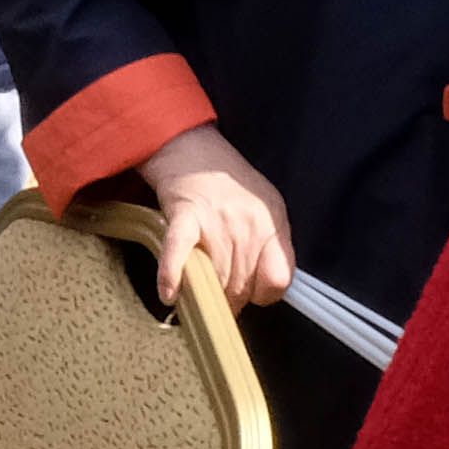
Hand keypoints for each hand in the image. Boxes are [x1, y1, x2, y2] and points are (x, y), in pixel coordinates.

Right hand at [134, 126, 295, 312]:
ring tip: (198, 288)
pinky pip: (179, 255)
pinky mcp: (184, 217)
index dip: (263, 294)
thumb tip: (265, 289)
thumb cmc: (229, 185)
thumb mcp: (266, 209)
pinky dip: (172, 276)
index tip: (251, 291)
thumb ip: (272, 246)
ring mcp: (216, 221)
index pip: (278, 279)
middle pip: (242, 287)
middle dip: (230, 297)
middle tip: (218, 291)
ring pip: (214, 279)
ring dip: (204, 291)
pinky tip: (170, 294)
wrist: (193, 150)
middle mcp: (248, 224)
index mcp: (271, 222)